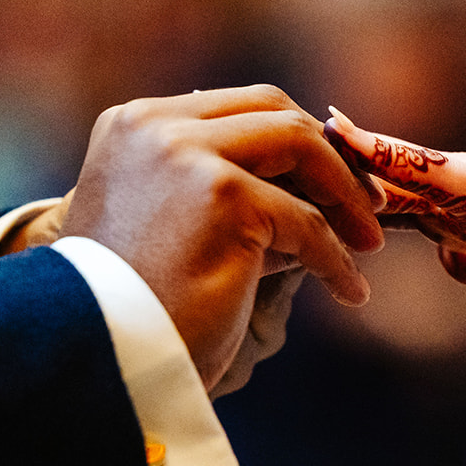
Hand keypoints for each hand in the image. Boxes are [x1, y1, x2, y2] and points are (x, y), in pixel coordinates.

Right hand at [61, 85, 380, 389]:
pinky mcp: (223, 197)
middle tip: (367, 204)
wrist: (98, 358)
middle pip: (275, 111)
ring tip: (367, 242)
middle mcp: (156, 127)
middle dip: (331, 156)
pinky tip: (349, 289)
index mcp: (135, 125)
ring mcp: (188, 154)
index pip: (239, 107)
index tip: (335, 178)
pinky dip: (337, 258)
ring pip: (300, 147)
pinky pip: (307, 222)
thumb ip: (226, 189)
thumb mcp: (170, 224)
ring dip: (346, 197)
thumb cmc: (134, 307)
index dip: (298, 139)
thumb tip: (316, 187)